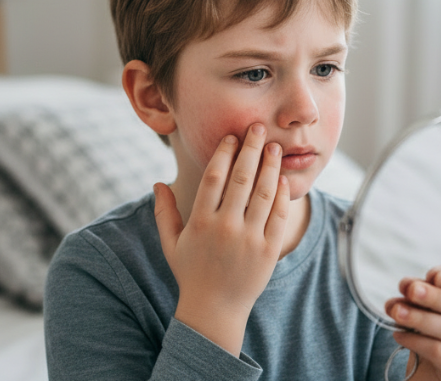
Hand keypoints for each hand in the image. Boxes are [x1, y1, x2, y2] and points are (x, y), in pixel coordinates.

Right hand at [153, 123, 289, 354]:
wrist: (215, 311)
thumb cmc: (191, 274)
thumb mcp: (171, 244)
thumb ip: (164, 213)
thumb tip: (158, 183)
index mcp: (200, 222)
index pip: (214, 177)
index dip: (224, 153)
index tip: (232, 136)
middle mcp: (225, 227)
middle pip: (242, 178)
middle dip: (252, 149)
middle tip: (259, 128)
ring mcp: (249, 239)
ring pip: (264, 193)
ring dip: (271, 166)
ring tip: (275, 148)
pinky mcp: (268, 250)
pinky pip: (278, 216)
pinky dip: (282, 195)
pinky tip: (282, 179)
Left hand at [384, 262, 440, 380]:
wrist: (434, 364)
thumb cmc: (437, 324)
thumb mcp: (431, 300)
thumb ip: (422, 287)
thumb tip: (409, 285)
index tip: (435, 277)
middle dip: (434, 297)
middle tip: (411, 290)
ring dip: (420, 318)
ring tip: (397, 312)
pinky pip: (439, 351)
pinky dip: (415, 341)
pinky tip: (399, 334)